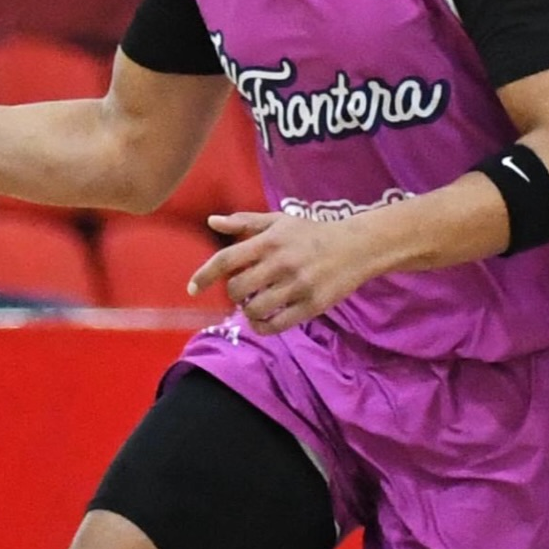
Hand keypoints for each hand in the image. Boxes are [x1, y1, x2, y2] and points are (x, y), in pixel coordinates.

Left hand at [189, 211, 375, 335]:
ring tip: (256, 304)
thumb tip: (211, 221)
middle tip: (243, 291)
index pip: (226, 259)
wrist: (356, 246)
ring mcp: (297, 285)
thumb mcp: (279, 221)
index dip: (204, 275)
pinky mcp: (311, 305)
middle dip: (233, 294)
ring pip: (254, 309)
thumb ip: (244, 222)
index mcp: (269, 241)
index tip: (192, 288)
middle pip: (237, 289)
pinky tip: (263, 321)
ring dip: (248, 311)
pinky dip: (263, 327)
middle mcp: (281, 263)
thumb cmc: (312, 233)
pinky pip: (276, 325)